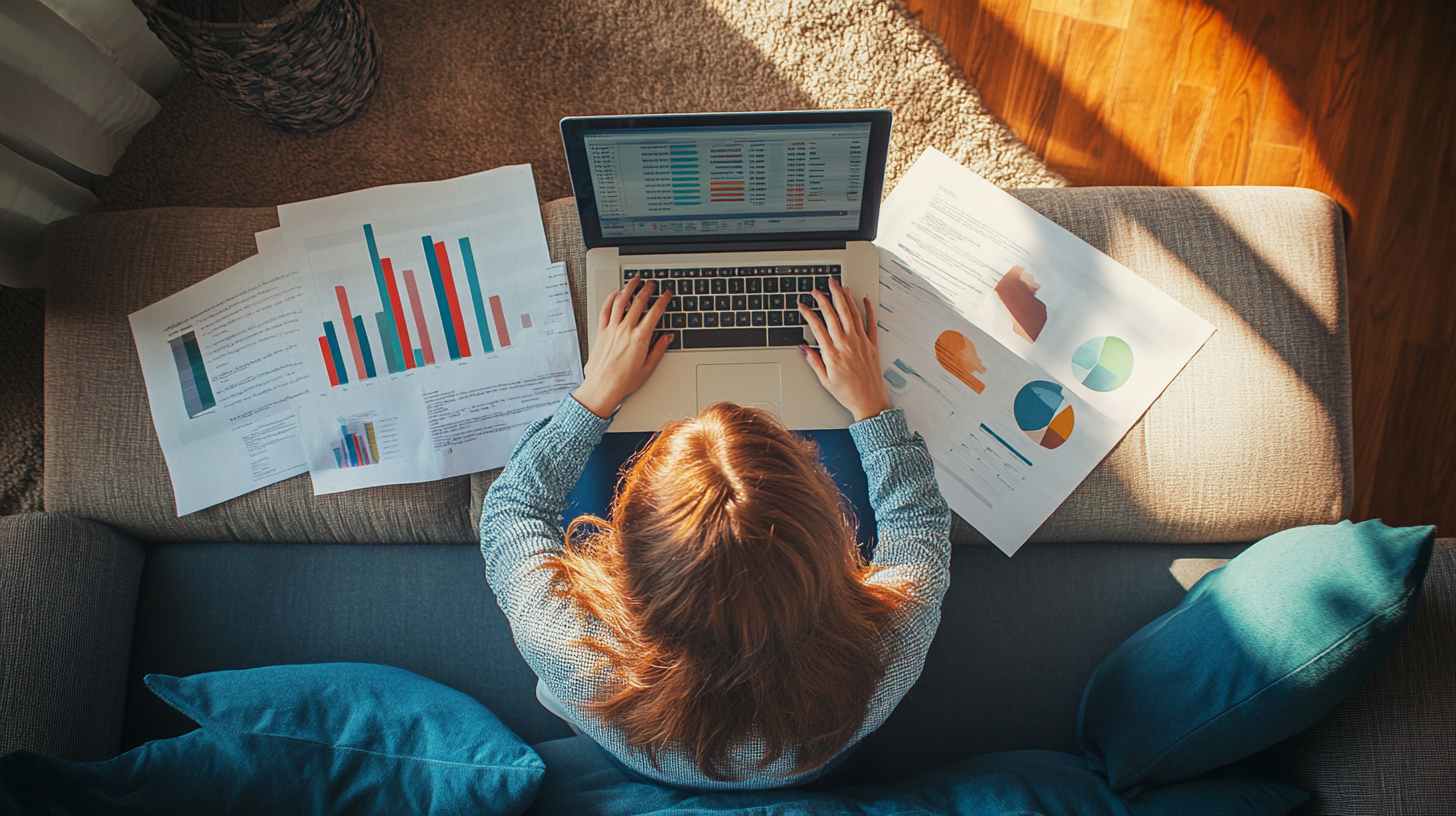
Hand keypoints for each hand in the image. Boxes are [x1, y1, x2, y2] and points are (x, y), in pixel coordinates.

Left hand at [573, 275, 673, 417]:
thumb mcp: (647, 367)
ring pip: (621, 301)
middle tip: (652, 283)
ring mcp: (612, 329)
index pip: (655, 312)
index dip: (663, 300)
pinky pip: (606, 310)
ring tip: (635, 279)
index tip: (667, 294)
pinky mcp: (601, 331)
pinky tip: (615, 293)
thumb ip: (658, 349)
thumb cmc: (623, 381)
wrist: (602, 387)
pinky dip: (611, 298)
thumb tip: (667, 337)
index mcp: (640, 338)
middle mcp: (626, 330)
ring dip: (629, 288)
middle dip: (647, 289)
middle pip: (638, 302)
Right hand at [799, 278, 891, 422]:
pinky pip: (871, 323)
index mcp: (833, 354)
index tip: (802, 305)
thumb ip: (814, 361)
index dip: (808, 313)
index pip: (818, 327)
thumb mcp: (825, 380)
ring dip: (844, 298)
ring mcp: (861, 343)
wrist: (869, 401)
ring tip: (838, 286)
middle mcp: (847, 345)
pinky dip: (868, 309)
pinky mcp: (872, 345)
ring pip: (851, 314)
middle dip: (824, 299)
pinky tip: (864, 299)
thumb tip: (803, 347)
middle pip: (834, 315)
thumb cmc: (847, 393)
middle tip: (818, 289)